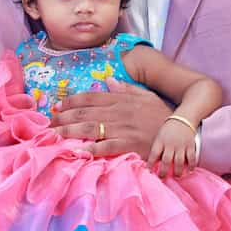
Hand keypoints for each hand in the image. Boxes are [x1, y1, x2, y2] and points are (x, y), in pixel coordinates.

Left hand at [49, 78, 170, 157]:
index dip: (72, 101)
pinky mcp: (129, 144)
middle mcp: (119, 112)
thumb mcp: (146, 96)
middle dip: (64, 116)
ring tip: (54, 134)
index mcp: (122, 99)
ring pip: (90, 127)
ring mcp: (123, 128)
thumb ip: (126, 89)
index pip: (92, 97)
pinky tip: (76, 150)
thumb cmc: (162, 116)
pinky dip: (90, 148)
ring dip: (70, 131)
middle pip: (86, 112)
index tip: (58, 105)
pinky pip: (106, 146)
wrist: (181, 131)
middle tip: (49, 121)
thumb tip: (108, 81)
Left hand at [146, 119, 196, 176]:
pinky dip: (191, 166)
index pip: (154, 154)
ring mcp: (181, 145)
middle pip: (166, 160)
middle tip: (162, 178)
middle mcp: (171, 144)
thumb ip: (158, 149)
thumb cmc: (169, 130)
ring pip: (179, 161)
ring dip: (178, 171)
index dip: (150, 164)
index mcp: (161, 141)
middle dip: (164, 171)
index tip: (149, 172)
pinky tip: (189, 171)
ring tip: (177, 176)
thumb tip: (154, 164)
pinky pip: (192, 158)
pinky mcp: (191, 146)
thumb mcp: (160, 137)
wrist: (184, 119)